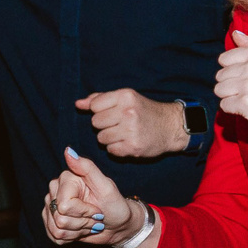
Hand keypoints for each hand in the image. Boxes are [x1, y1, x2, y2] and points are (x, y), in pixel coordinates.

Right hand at [42, 148, 133, 245]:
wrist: (117, 225)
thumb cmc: (115, 205)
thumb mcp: (106, 187)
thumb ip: (87, 168)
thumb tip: (68, 151)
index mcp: (66, 178)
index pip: (65, 206)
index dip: (84, 212)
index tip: (97, 209)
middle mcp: (55, 190)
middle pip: (59, 219)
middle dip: (81, 223)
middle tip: (94, 217)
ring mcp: (51, 206)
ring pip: (56, 230)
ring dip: (78, 231)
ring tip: (89, 223)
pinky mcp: (50, 221)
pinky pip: (53, 237)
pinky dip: (71, 238)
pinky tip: (81, 230)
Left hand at [74, 89, 188, 158]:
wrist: (170, 126)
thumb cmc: (144, 111)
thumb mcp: (125, 98)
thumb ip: (100, 99)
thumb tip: (78, 104)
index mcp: (125, 96)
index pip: (94, 106)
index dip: (99, 111)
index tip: (111, 112)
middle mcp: (128, 112)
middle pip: (95, 123)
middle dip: (103, 125)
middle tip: (117, 124)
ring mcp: (131, 130)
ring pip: (101, 138)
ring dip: (109, 138)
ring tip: (122, 134)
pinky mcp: (133, 147)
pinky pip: (110, 150)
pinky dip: (116, 149)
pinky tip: (126, 142)